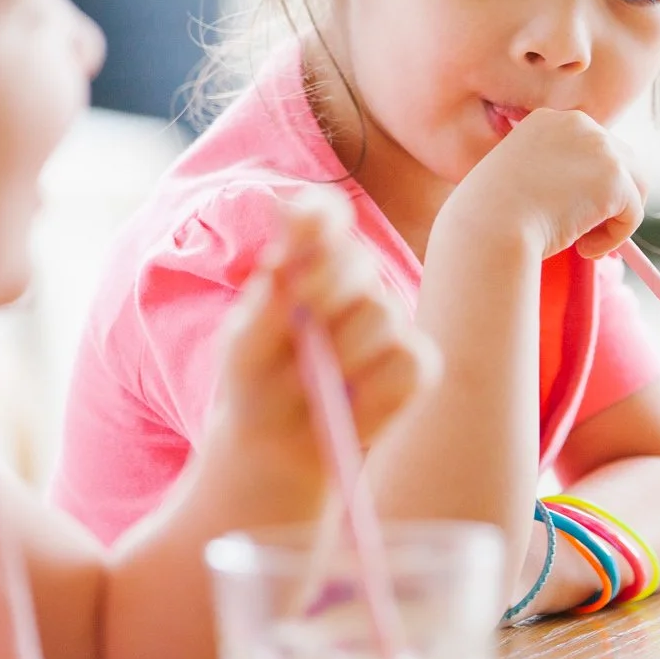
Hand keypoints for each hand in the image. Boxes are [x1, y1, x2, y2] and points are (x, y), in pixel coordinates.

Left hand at [206, 187, 438, 487]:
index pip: (323, 214)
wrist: (276, 444)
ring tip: (316, 384)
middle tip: (299, 333)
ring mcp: (390, 322)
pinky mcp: (415, 363)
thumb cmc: (256, 384)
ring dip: (344, 354)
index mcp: (309, 261)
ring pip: (382, 314)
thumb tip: (279, 270)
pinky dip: (377, 391)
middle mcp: (356, 283)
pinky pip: (410, 363)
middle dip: (324, 296)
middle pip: (358, 261)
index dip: (318, 217)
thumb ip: (261, 313)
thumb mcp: (243, 351)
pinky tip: (351, 407)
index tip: (296, 237)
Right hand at [444, 108, 644, 260]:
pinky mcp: (616, 180)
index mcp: (549, 120)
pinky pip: (633, 214)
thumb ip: (552, 176)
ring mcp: (601, 149)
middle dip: (610, 200)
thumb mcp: (518, 180)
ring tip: (584, 243)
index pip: (590, 147)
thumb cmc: (491, 215)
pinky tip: (585, 250)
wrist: (489, 226)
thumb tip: (591, 198)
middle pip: (622, 161)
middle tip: (587, 234)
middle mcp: (578, 125)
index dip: (588, 184)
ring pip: (633, 187)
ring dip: (614, 220)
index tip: (571, 211)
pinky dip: (615, 239)